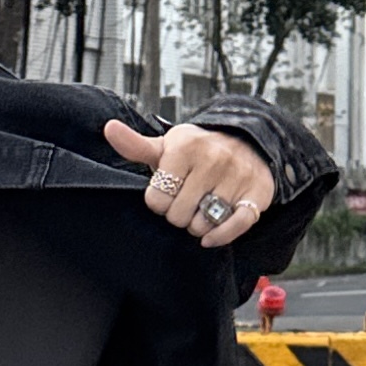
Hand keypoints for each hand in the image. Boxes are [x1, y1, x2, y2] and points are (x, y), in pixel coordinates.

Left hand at [103, 119, 275, 247]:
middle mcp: (213, 159)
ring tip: (200, 210)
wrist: (246, 142)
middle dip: (178, 215)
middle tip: (185, 202)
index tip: (167, 193)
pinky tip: (210, 236)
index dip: (158, 202)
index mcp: (185, 147)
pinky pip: (235, 226)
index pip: (157, 199)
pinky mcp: (256, 194)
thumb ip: (136, 145)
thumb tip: (109, 128)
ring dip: (197, 225)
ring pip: (203, 224)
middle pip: (178, 216)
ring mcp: (237, 176)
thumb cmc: (198, 151)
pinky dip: (220, 236)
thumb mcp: (166, 146)